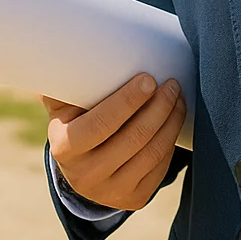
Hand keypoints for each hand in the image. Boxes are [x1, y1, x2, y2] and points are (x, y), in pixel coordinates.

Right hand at [42, 73, 185, 211]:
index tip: (148, 79)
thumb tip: (62, 41)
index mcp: (65, 146)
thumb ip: (64, 79)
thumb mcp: (63, 104)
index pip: (100, 124)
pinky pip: (159, 167)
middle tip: (171, 83)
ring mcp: (111, 191)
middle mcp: (85, 175)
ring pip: (152, 152)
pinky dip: (171, 140)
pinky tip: (175, 119)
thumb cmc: (76, 119)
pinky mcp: (133, 198)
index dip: (127, 101)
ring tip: (178, 96)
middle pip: (133, 138)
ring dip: (171, 120)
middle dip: (158, 107)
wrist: (82, 166)